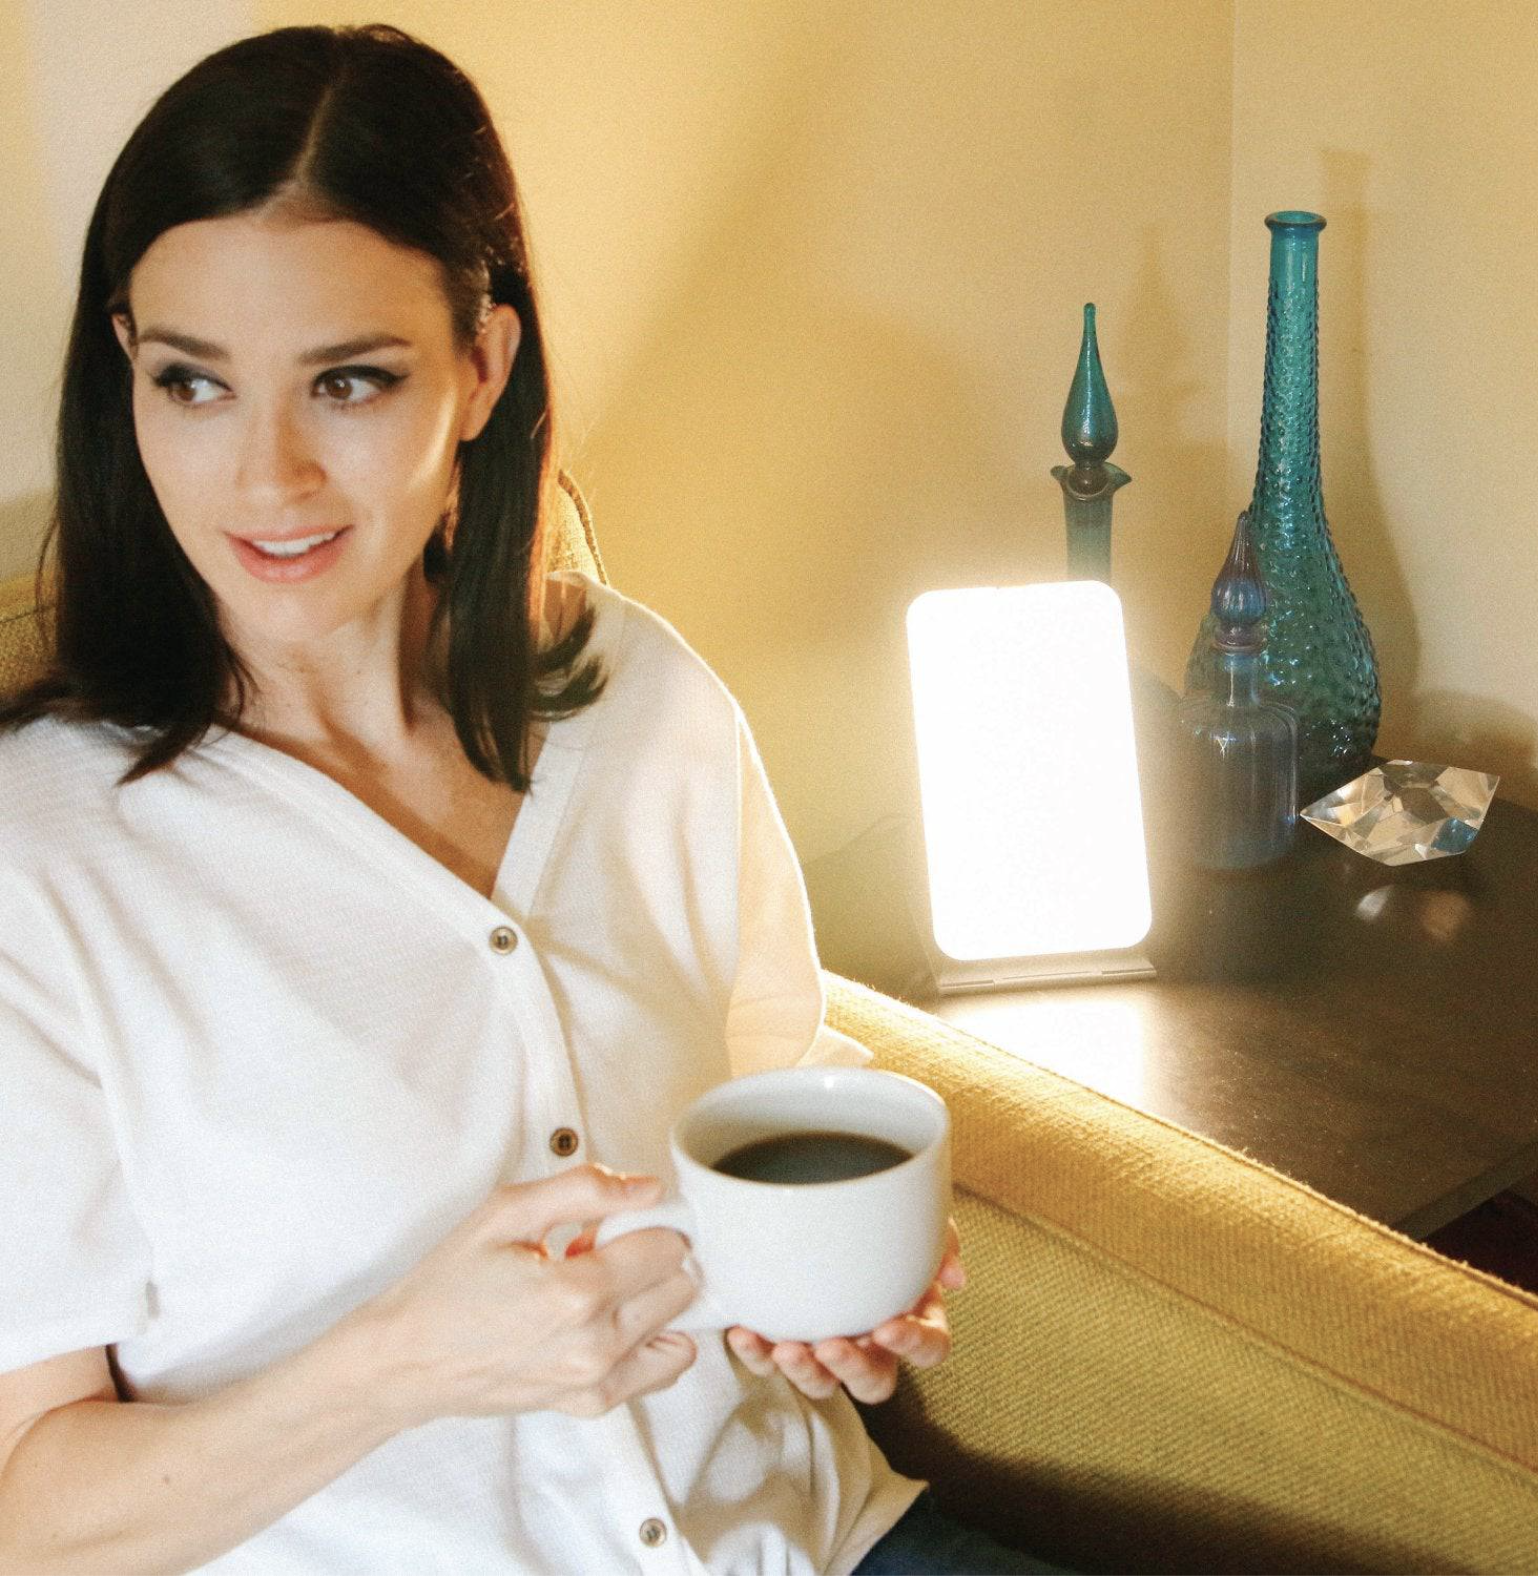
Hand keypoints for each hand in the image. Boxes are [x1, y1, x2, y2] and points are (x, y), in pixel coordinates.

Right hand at [349, 1165, 698, 1428]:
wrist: (407, 1359)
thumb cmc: (448, 1284)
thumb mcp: (506, 1212)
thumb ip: (584, 1189)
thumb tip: (648, 1188)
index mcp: (576, 1291)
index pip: (667, 1246)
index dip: (646, 1223)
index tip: (613, 1222)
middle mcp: (595, 1343)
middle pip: (680, 1284)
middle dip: (651, 1257)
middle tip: (601, 1252)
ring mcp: (596, 1380)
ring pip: (679, 1325)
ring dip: (654, 1298)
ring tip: (604, 1288)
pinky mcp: (592, 1403)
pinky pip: (663, 1369)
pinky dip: (653, 1339)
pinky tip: (612, 1321)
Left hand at [725, 1217, 964, 1403]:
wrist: (820, 1199)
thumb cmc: (878, 1222)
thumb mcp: (915, 1221)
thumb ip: (941, 1241)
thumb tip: (956, 1278)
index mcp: (912, 1318)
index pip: (929, 1348)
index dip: (913, 1343)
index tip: (886, 1325)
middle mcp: (873, 1345)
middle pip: (875, 1382)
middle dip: (852, 1369)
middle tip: (830, 1345)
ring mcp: (830, 1350)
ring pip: (823, 1384)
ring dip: (804, 1372)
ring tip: (784, 1349)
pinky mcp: (788, 1345)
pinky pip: (772, 1365)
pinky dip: (758, 1355)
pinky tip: (743, 1333)